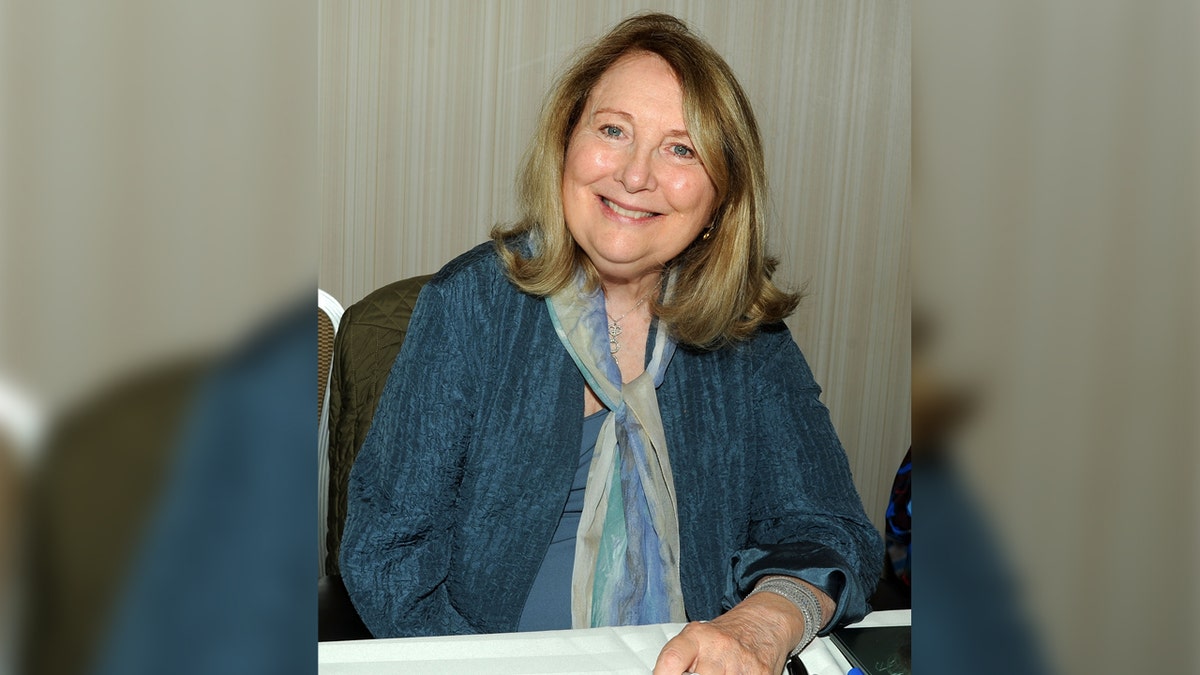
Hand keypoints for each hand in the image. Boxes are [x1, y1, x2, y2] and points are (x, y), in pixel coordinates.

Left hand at [652, 591, 803, 674]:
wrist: (763, 622)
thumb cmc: (726, 635)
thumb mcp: (697, 638)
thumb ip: (680, 659)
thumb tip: (662, 674)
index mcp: (696, 636)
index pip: (672, 660)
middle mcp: (719, 647)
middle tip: (696, 674)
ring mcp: (741, 662)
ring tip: (719, 672)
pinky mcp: (762, 674)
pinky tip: (735, 674)